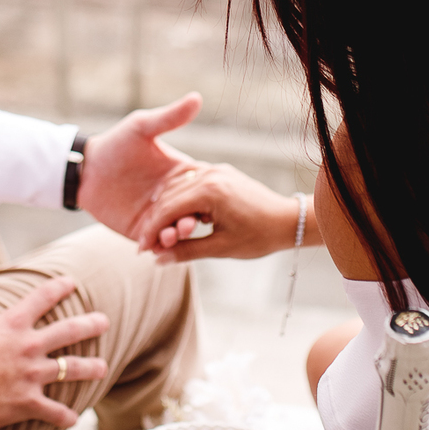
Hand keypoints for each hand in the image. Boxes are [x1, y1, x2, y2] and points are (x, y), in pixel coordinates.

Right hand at [0, 276, 108, 429]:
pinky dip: (64, 416)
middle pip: (69, 331)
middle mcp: (29, 347)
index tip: (72, 283)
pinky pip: (53, 411)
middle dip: (90, 325)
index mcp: (12, 324)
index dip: (59, 288)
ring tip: (102, 368)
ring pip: (70, 369)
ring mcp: (31, 376)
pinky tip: (73, 419)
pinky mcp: (27, 403)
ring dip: (89, 368)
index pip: (42, 298)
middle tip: (104, 322)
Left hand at [76, 92, 202, 239]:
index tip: (208, 203)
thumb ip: (169, 117)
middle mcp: (172, 196)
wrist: (85, 169)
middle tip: (187, 225)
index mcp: (179, 173)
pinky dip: (158, 246)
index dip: (206, 197)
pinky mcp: (142, 231)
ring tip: (169, 237)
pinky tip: (154, 247)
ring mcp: (158, 215)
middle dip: (190, 220)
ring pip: (174, 230)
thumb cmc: (115, 144)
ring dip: (175, 236)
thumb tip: (197, 97)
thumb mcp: (142, 127)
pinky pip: (155, 243)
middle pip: (190, 212)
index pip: (200, 189)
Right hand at [135, 161, 319, 259]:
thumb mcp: (221, 248)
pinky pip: (190, 180)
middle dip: (155, 222)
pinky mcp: (220, 172)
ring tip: (158, 232)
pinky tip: (174, 215)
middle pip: (168, 196)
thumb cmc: (258, 237)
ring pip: (176, 186)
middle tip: (146, 245)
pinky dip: (178, 196)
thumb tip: (158, 260)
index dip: (151, 232)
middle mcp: (210, 174)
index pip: (168, 210)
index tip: (141, 250)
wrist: (287, 220)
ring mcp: (215, 170)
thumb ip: (187, 251)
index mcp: (210, 191)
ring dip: (164, 208)